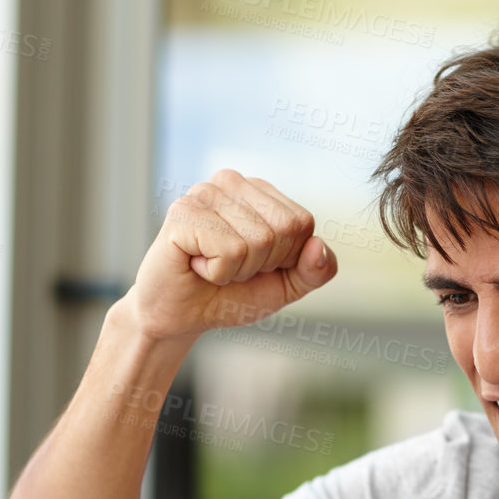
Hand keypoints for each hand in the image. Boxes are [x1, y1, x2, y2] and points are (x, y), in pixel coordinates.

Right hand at [125, 169, 336, 342]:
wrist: (179, 316)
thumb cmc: (229, 294)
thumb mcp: (285, 286)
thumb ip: (315, 271)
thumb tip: (318, 247)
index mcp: (258, 190)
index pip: (302, 222)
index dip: (285, 258)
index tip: (254, 264)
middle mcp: (231, 182)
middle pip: (284, 228)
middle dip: (262, 263)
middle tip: (230, 265)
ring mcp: (204, 192)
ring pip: (259, 240)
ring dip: (237, 270)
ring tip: (211, 264)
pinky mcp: (183, 212)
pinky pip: (230, 250)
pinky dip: (217, 272)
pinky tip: (196, 264)